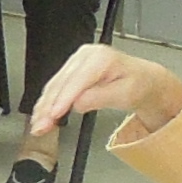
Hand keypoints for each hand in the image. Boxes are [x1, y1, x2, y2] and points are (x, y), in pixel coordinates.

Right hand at [23, 44, 181, 149]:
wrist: (143, 81)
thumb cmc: (138, 85)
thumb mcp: (125, 94)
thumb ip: (100, 98)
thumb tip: (77, 104)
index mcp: (100, 57)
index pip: (77, 80)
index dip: (64, 98)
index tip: (54, 114)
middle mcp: (85, 56)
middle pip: (61, 83)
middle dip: (48, 106)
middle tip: (40, 126)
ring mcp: (76, 62)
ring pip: (54, 86)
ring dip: (43, 107)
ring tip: (37, 125)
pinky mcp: (71, 70)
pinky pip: (56, 87)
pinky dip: (47, 102)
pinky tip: (41, 115)